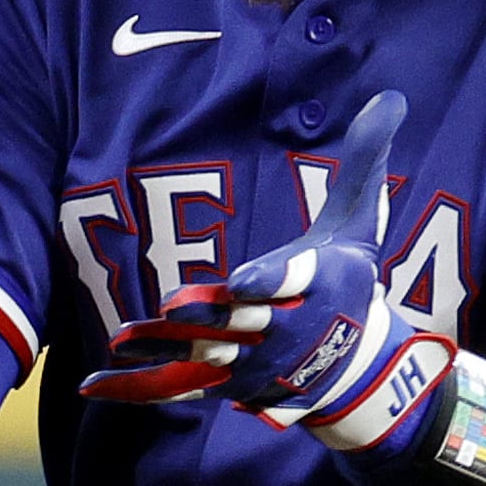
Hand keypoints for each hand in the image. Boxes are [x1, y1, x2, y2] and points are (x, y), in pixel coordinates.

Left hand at [81, 91, 414, 419]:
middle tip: (175, 307)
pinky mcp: (230, 384)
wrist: (356, 362)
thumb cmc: (350, 276)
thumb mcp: (363, 218)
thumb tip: (390, 97)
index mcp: (321, 283)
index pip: (293, 278)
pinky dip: (140, 388)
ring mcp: (258, 361)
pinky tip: (95, 384)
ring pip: (208, 355)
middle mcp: (289, 328)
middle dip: (212, 317)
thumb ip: (366, 159)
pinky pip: (180, 385)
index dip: (268, 282)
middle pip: (246, 321)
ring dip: (166, 350)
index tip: (242, 284)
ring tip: (125, 339)